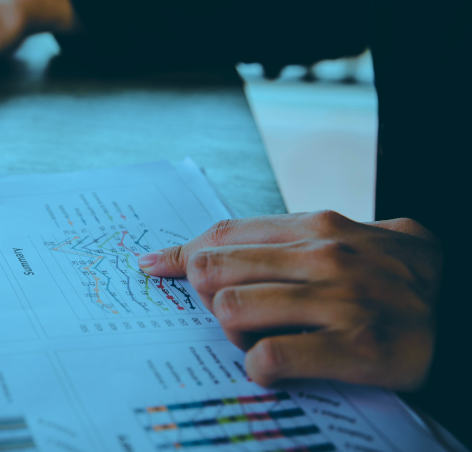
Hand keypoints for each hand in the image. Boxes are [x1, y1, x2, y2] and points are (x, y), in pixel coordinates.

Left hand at [138, 211, 441, 390]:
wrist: (471, 314)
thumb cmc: (401, 279)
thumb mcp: (353, 238)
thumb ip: (292, 237)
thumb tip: (212, 245)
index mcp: (318, 226)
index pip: (225, 233)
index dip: (182, 253)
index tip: (154, 266)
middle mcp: (326, 257)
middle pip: (216, 270)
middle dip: (205, 298)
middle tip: (224, 316)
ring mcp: (341, 301)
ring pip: (232, 312)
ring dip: (233, 335)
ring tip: (258, 342)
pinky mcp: (357, 349)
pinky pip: (270, 359)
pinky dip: (258, 368)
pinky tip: (274, 369)